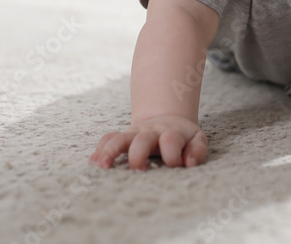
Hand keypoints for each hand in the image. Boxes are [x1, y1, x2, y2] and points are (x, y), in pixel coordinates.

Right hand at [89, 114, 207, 169]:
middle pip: (142, 139)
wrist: (167, 119)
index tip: (174, 165)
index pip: (170, 140)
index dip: (172, 154)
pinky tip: (93, 163)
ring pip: (119, 138)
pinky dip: (100, 150)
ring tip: (102, 166)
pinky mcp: (123, 137)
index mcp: (170, 133)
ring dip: (110, 151)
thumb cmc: (183, 137)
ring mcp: (134, 134)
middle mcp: (150, 132)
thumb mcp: (196, 139)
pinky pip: (108, 139)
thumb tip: (189, 163)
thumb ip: (197, 151)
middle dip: (138, 154)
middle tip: (138, 170)